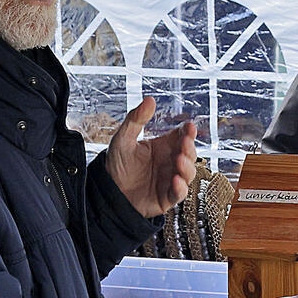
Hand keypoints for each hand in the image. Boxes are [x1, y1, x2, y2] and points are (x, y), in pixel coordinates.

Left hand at [106, 96, 197, 217]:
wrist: (107, 192)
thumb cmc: (117, 165)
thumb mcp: (123, 138)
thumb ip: (136, 119)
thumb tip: (150, 100)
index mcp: (163, 147)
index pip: (182, 137)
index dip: (188, 132)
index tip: (189, 127)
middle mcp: (170, 163)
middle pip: (189, 154)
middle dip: (189, 148)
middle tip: (184, 142)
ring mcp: (171, 180)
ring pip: (189, 173)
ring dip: (187, 166)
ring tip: (179, 160)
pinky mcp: (167, 197)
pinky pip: (179, 193)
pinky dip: (181, 188)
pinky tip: (176, 180)